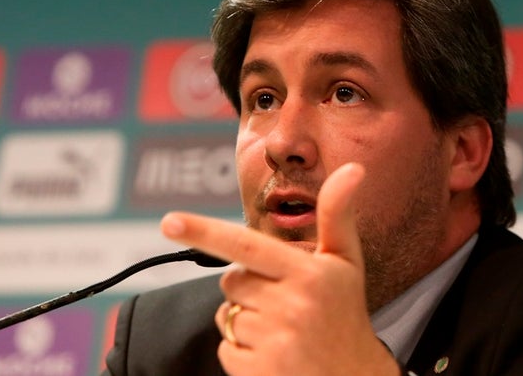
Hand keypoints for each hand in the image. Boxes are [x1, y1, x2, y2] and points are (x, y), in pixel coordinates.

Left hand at [160, 162, 399, 375]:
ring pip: (226, 314)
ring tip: (284, 330)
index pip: (247, 246)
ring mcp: (273, 343)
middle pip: (232, 280)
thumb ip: (337, 214)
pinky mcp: (257, 372)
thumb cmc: (346, 313)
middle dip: (250, 286)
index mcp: (310, 274)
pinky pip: (226, 348)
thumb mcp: (346, 262)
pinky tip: (275, 354)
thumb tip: (352, 168)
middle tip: (287, 301)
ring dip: (247, 319)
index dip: (204, 231)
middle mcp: (291, 307)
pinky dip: (243, 351)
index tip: (170, 221)